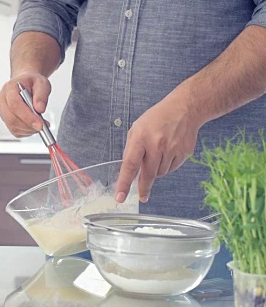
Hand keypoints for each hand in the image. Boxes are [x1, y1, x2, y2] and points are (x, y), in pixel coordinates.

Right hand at [0, 72, 51, 136]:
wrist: (25, 83)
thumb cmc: (31, 82)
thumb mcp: (41, 83)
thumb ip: (41, 94)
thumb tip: (39, 108)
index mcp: (9, 88)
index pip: (15, 105)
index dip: (27, 116)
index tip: (40, 124)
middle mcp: (2, 100)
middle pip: (11, 118)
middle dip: (28, 125)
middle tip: (42, 126)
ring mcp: (2, 111)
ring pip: (13, 126)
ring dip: (28, 129)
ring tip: (40, 124)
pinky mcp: (6, 119)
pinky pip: (15, 130)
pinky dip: (26, 131)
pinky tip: (33, 125)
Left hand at [115, 86, 202, 202]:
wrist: (185, 109)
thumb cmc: (157, 118)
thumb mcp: (137, 128)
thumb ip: (132, 149)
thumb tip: (129, 170)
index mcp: (140, 138)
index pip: (129, 165)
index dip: (124, 183)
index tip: (120, 197)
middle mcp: (157, 145)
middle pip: (148, 174)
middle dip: (143, 187)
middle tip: (142, 196)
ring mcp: (172, 150)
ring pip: (160, 173)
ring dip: (155, 171)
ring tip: (157, 156)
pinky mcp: (184, 153)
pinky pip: (171, 168)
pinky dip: (166, 166)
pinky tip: (167, 153)